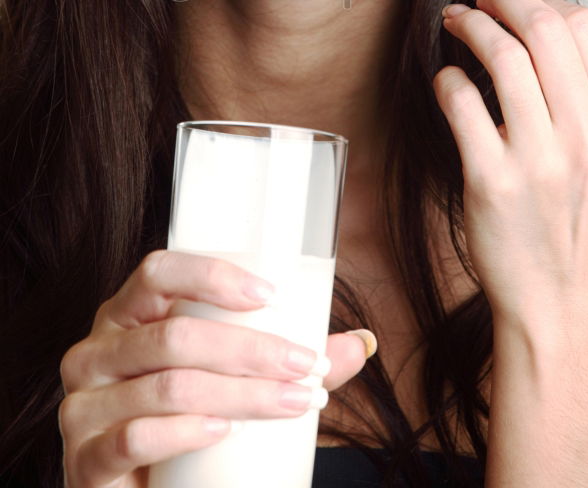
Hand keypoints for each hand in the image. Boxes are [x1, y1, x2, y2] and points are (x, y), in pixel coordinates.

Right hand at [58, 250, 368, 487]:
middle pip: (176, 334)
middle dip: (252, 350)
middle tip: (306, 366)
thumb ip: (285, 359)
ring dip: (241, 395)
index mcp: (127, 314)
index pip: (157, 271)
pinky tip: (225, 432)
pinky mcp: (82, 459)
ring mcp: (83, 405)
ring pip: (169, 386)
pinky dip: (187, 432)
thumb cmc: (184, 423)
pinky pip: (135, 437)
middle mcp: (96, 350)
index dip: (212, 276)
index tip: (271, 296)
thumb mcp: (228, 380)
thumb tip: (363, 342)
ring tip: (291, 402)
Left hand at [433, 0, 587, 324]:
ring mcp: (541, 159)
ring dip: (472, 26)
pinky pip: (463, 104)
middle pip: (543, 29)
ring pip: (502, 57)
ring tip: (457, 21)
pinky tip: (448, 77)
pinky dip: (449, 78)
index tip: (520, 2)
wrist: (560, 295)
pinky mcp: (492, 180)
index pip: (585, 26)